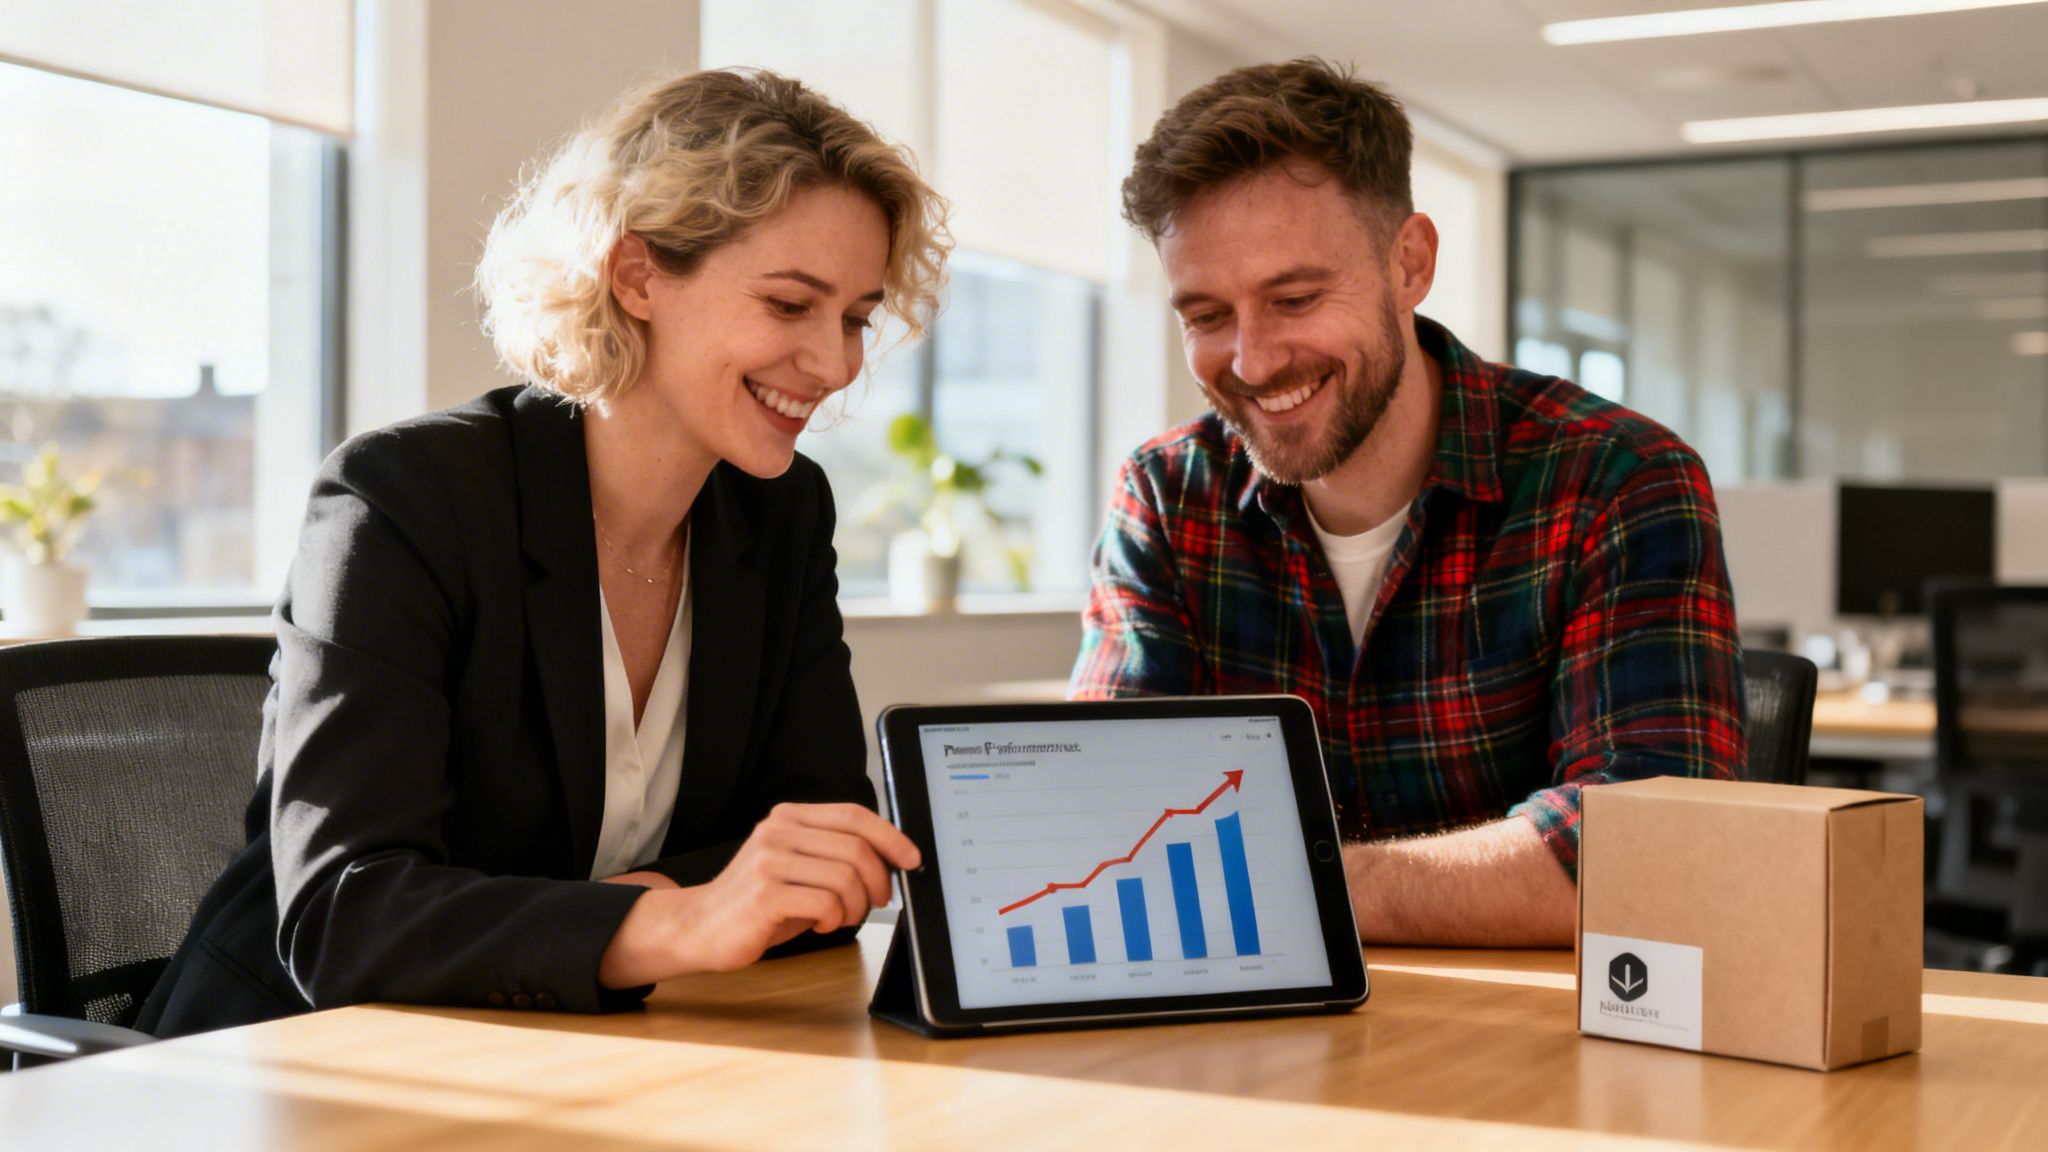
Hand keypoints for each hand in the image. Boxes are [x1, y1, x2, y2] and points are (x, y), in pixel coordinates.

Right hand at [598, 803, 919, 987]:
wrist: (699, 926)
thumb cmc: (756, 901)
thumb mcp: (796, 865)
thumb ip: (832, 853)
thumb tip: (890, 859)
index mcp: (789, 817)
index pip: (854, 815)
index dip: (891, 836)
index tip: (911, 858)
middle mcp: (778, 831)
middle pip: (856, 848)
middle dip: (878, 881)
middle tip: (876, 902)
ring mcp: (769, 861)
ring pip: (845, 878)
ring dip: (856, 906)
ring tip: (841, 917)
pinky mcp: (764, 894)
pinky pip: (826, 903)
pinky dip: (834, 919)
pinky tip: (820, 923)